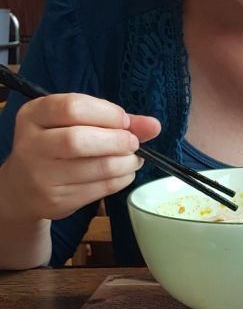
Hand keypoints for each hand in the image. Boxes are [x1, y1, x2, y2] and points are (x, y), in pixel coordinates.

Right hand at [2, 93, 160, 222]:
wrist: (22, 189)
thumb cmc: (54, 146)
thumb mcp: (72, 124)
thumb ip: (112, 120)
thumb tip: (154, 125)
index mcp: (33, 115)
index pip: (72, 107)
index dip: (107, 113)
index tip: (124, 121)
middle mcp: (31, 144)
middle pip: (78, 140)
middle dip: (116, 141)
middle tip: (133, 143)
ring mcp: (41, 176)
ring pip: (94, 168)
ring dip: (125, 163)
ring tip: (134, 159)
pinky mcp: (56, 200)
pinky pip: (99, 189)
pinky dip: (120, 180)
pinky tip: (124, 173)